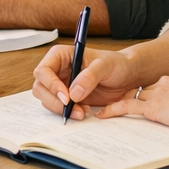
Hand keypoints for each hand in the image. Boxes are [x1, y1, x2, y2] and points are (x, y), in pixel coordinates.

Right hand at [32, 44, 150, 119]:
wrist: (127, 76)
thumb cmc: (117, 64)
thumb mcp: (106, 65)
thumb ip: (90, 76)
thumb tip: (73, 93)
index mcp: (61, 56)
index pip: (43, 70)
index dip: (51, 84)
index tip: (66, 97)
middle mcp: (57, 70)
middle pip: (41, 87)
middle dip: (54, 100)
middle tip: (71, 108)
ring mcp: (60, 84)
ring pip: (46, 99)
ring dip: (60, 109)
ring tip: (81, 111)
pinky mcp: (67, 98)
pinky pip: (58, 108)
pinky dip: (67, 113)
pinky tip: (83, 111)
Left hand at [96, 72, 168, 138]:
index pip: (158, 85)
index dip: (150, 94)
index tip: (144, 99)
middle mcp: (166, 81)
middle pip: (142, 89)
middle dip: (130, 97)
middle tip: (113, 101)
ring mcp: (158, 93)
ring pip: (131, 96)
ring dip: (117, 103)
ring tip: (102, 108)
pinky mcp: (153, 107)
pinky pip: (126, 106)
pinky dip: (113, 110)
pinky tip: (102, 115)